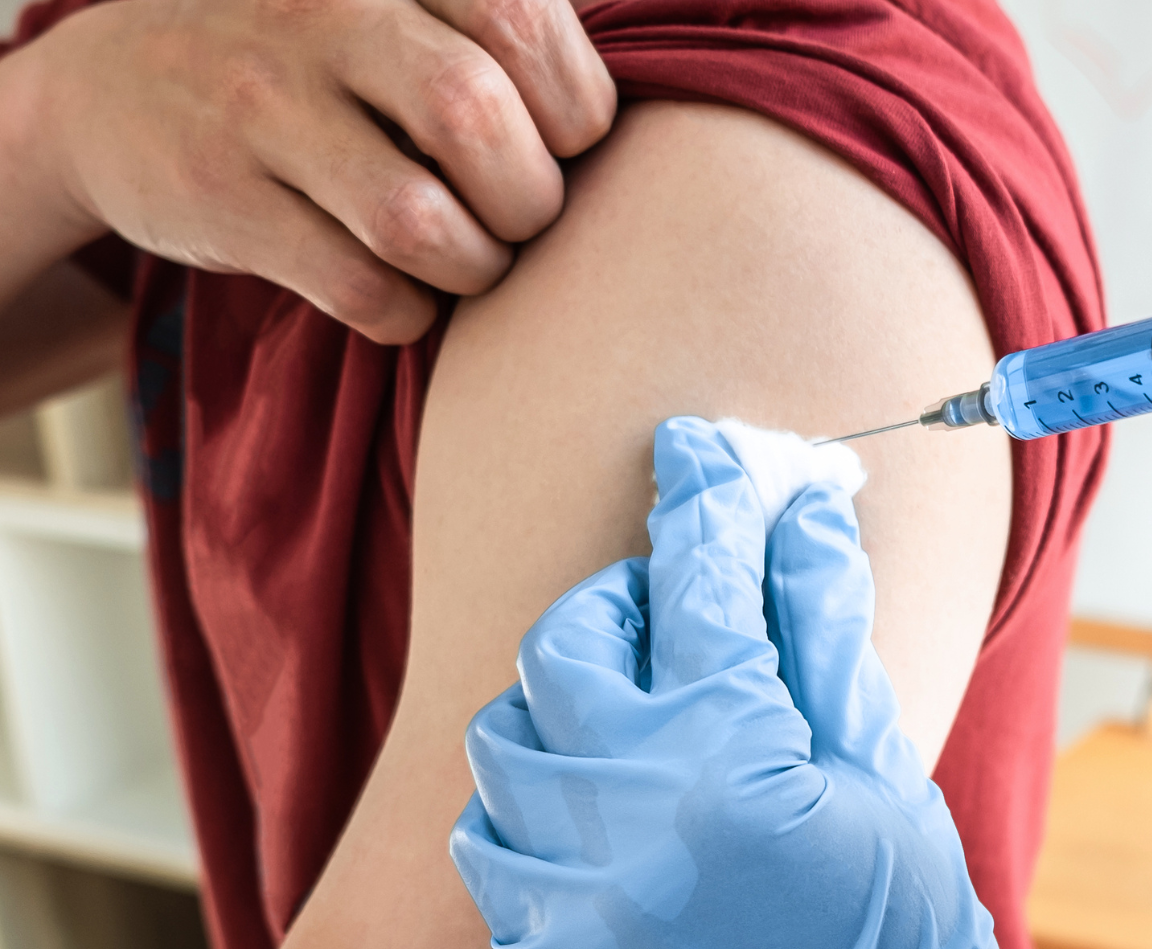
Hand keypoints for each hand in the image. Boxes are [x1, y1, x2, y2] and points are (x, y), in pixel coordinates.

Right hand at [16, 0, 613, 342]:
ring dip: (475, 266)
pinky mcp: (222, 200)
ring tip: (470, 261)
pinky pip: (362, 288)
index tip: (564, 145)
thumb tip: (636, 133)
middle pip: (474, 116)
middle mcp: (319, 16)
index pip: (525, 22)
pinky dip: (410, 312)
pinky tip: (405, 296)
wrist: (112, 91)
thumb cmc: (313, 65)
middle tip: (520, 216)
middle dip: (529, 196)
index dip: (577, 110)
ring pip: (416, 219)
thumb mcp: (393, 10)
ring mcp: (260, 107)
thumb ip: (495, 40)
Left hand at [449, 418, 1033, 948]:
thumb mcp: (878, 762)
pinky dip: (531, 800)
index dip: (707, 500)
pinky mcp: (546, 940)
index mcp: (732, 758)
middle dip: (621, 605)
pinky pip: (486, 834)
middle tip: (673, 614)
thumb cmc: (893, 917)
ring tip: (633, 715)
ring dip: (566, 700)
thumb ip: (824, 629)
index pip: (703, 586)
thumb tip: (800, 511)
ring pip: (506, 733)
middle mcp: (631, 815)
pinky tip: (598, 805)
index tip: (699, 449)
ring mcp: (574, 885)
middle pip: (569, 643)